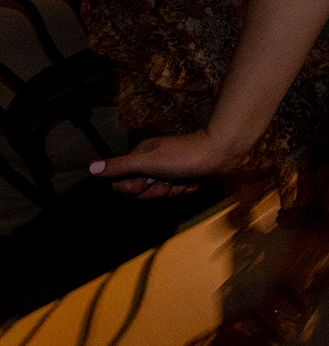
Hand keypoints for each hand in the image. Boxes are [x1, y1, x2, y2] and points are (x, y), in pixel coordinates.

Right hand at [91, 130, 236, 197]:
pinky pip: (178, 190)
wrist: (221, 153)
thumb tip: (90, 167)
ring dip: (174, 190)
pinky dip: (186, 188)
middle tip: (169, 181)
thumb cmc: (184, 156)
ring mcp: (170, 168)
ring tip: (185, 179)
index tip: (149, 180)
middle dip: (157, 191)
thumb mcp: (148, 161)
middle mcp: (153, 161)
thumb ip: (121, 166)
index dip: (136, 188)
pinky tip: (194, 180)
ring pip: (162, 192)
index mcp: (141, 156)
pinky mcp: (185, 173)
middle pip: (142, 191)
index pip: (123, 184)